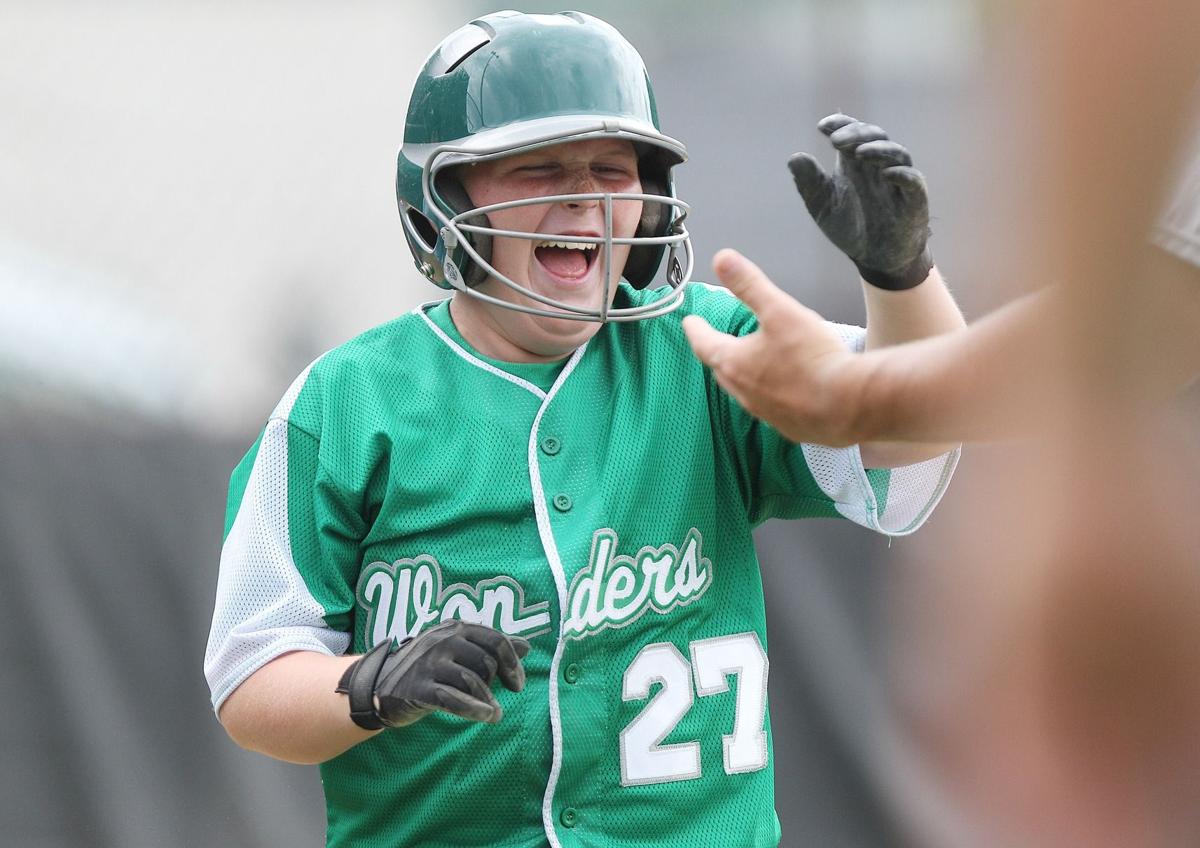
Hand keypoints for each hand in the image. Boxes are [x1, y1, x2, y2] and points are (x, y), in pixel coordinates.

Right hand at [337, 620, 530, 729]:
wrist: (379, 684)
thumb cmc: (427, 667)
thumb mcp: (457, 651)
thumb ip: (491, 647)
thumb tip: (527, 647)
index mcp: (454, 628)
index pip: (495, 640)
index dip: (512, 663)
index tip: (517, 684)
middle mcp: (442, 641)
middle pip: (485, 662)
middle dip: (495, 683)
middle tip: (494, 698)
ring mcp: (428, 664)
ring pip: (471, 681)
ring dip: (488, 701)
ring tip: (494, 714)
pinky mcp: (417, 688)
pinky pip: (453, 699)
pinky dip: (474, 710)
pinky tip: (487, 718)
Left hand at [682, 249, 866, 446]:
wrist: (849, 404)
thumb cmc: (812, 357)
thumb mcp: (780, 310)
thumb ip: (749, 285)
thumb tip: (722, 259)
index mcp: (734, 363)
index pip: (704, 344)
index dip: (696, 330)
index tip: (690, 322)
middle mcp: (744, 392)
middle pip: (722, 369)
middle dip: (717, 353)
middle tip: (715, 342)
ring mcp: (766, 413)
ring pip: (745, 390)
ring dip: (744, 375)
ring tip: (749, 363)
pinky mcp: (789, 427)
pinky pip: (772, 408)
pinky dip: (771, 394)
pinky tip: (784, 389)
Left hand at [788, 114, 932, 289]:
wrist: (874, 258)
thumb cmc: (850, 226)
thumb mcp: (822, 205)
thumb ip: (809, 182)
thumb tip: (794, 157)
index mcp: (855, 162)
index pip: (851, 132)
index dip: (839, 124)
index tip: (822, 127)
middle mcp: (877, 165)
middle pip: (874, 135)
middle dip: (856, 133)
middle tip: (836, 141)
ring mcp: (898, 180)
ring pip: (896, 153)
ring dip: (879, 150)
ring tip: (859, 152)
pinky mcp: (914, 199)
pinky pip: (913, 181)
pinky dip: (902, 174)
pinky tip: (887, 174)